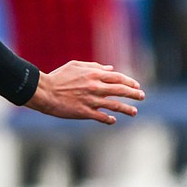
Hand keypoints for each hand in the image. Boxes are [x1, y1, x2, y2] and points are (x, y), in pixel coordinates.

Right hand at [25, 61, 143, 123]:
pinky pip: (101, 117)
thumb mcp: (76, 65)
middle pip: (120, 90)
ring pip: (114, 105)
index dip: (129, 81)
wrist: (44, 91)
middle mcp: (95, 87)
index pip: (117, 77)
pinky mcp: (84, 112)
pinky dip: (109, 119)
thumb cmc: (58, 77)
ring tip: (134, 112)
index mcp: (94, 74)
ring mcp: (91, 100)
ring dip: (126, 109)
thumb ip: (95, 66)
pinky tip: (114, 120)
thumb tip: (110, 68)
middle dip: (134, 94)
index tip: (136, 85)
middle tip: (142, 96)